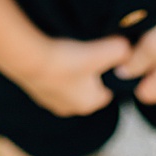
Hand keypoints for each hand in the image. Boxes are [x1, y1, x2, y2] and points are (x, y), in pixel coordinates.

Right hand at [5, 35, 131, 116]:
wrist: (26, 58)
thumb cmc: (65, 59)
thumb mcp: (99, 52)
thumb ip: (119, 51)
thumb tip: (129, 48)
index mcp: (89, 103)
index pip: (107, 92)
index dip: (107, 74)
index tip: (103, 57)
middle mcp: (69, 108)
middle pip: (86, 89)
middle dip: (87, 74)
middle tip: (84, 52)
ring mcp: (48, 101)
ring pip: (66, 86)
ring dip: (67, 73)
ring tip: (65, 52)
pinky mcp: (33, 91)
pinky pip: (49, 81)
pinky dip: (50, 71)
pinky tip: (49, 55)